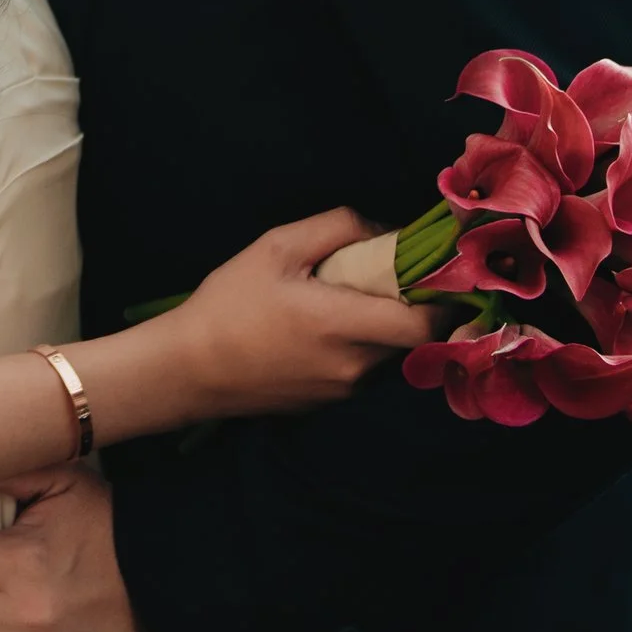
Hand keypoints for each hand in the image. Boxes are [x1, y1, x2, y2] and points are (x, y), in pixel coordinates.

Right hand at [173, 205, 426, 417]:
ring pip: (387, 353)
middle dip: (407, 305)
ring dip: (381, 325)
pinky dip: (357, 344)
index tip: (432, 270)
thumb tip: (382, 231)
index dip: (442, 299)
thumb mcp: (276, 246)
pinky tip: (319, 327)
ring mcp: (344, 391)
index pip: (426, 324)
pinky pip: (362, 368)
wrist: (190, 369)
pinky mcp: (329, 403)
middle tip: (382, 274)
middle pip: (411, 338)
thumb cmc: (230, 303)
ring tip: (342, 298)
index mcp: (344, 326)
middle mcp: (355, 366)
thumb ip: (337, 227)